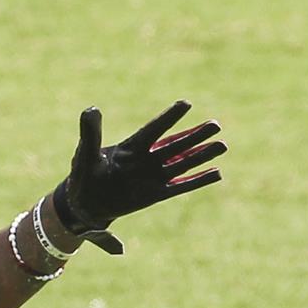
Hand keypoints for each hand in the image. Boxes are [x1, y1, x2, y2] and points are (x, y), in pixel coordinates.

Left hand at [53, 101, 225, 252]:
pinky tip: (216, 173)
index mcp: (132, 146)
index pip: (155, 129)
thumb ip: (91, 132)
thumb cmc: (85, 175)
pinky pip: (180, 187)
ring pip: (182, 164)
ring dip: (201, 156)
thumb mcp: (86, 153)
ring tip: (222, 145)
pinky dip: (198, 181)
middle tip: (216, 124)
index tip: (186, 103)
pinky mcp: (155, 195)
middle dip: (195, 135)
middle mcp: (147, 159)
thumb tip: (91, 109)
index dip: (169, 117)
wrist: (85, 204)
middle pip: (176, 145)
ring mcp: (152, 177)